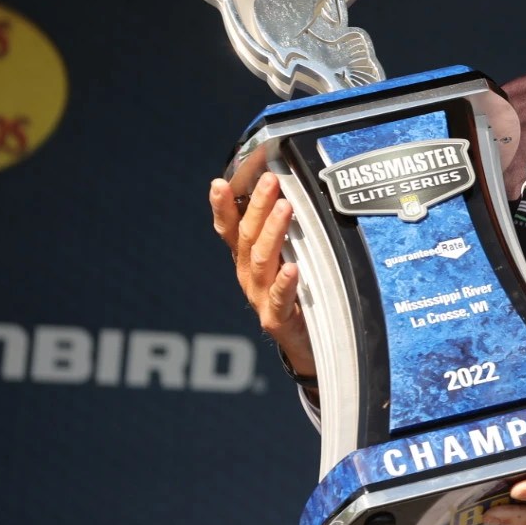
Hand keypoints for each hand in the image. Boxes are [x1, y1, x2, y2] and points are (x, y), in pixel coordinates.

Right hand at [209, 171, 315, 382]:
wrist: (305, 343)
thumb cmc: (296, 294)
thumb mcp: (284, 260)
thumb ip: (280, 234)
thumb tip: (287, 192)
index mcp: (246, 260)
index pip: (230, 229)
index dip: (223, 207)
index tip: (220, 182)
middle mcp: (248, 277)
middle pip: (248, 238)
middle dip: (256, 207)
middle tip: (269, 181)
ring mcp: (260, 298)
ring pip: (262, 261)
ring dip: (272, 233)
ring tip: (284, 209)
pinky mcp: (277, 319)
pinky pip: (280, 298)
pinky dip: (285, 282)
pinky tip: (292, 267)